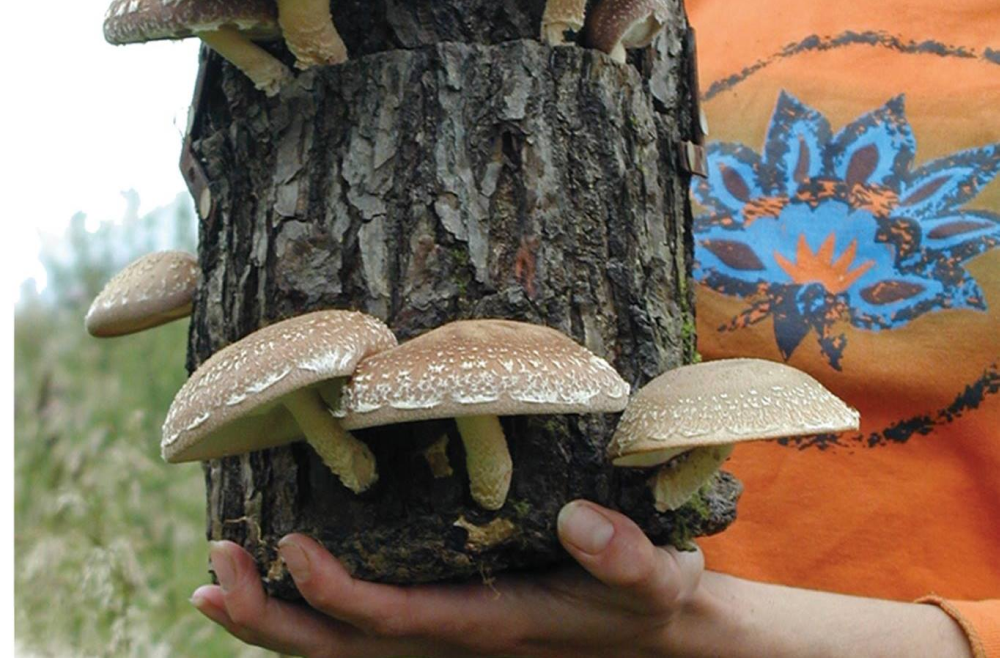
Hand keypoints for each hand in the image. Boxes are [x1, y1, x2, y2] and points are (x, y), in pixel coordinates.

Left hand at [190, 500, 704, 656]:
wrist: (659, 638)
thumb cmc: (649, 601)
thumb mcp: (654, 576)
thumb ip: (622, 554)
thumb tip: (577, 519)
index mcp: (490, 626)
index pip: (395, 622)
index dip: (338, 595)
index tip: (291, 547)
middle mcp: (454, 644)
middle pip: (341, 653)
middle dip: (270, 621)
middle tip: (210, 573)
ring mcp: (445, 640)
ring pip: (339, 652)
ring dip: (272, 622)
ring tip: (214, 584)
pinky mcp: (446, 626)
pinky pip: (362, 636)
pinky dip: (309, 616)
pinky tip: (280, 588)